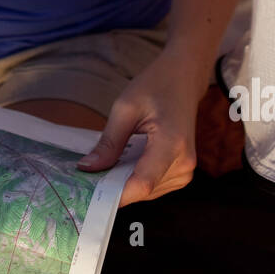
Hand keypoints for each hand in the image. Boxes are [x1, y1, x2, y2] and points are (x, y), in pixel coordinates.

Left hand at [75, 54, 199, 205]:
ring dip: (125, 183)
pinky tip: (123, 163)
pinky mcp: (183, 171)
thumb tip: (87, 168)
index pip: (142, 184)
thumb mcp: (125, 108)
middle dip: (114, 187)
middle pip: (142, 190)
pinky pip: (154, 185)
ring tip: (106, 165)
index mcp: (171, 143)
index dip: (114, 195)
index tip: (87, 196)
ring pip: (147, 191)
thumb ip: (108, 143)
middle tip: (88, 177)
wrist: (184, 77)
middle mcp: (184, 162)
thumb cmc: (156, 85)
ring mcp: (187, 169)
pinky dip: (135, 178)